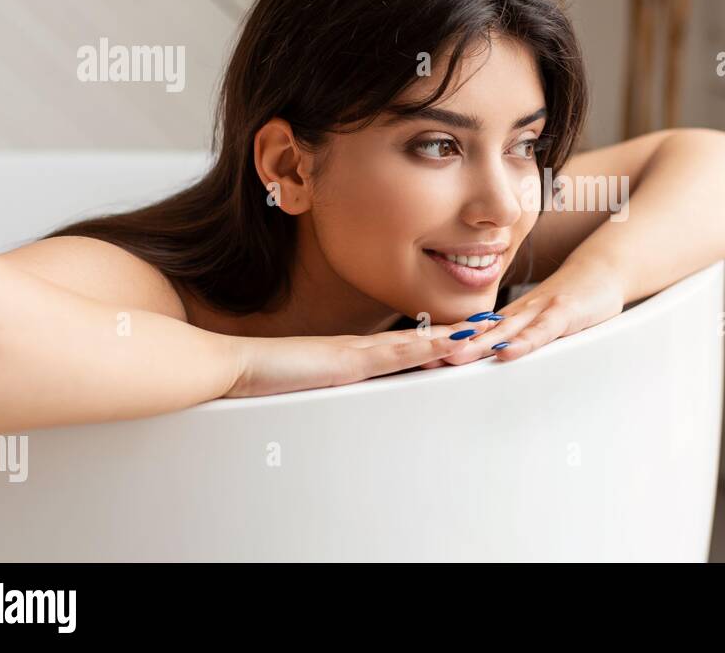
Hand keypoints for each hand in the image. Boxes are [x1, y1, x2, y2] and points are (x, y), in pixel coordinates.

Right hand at [226, 318, 500, 397]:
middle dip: (457, 335)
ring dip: (455, 338)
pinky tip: (456, 344)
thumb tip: (328, 395)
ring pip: (420, 343)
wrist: (231, 367)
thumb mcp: (299, 386)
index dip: (435, 343)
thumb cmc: (257, 378)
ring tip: (489, 331)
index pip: (403, 348)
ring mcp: (357, 352)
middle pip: (420, 341)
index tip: (464, 339)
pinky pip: (401, 354)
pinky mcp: (350, 361)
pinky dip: (432, 348)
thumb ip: (319, 388)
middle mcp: (360, 349)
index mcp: (350, 355)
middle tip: (492, 328)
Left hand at [420, 255, 625, 367]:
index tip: (419, 355)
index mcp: (511, 317)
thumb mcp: (538, 322)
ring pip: (505, 331)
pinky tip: (507, 352)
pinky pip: (542, 331)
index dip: (447, 343)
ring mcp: (541, 310)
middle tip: (422, 359)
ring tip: (453, 357)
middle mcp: (520, 312)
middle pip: (481, 332)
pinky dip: (524, 342)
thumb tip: (489, 359)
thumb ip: (516, 338)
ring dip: (478, 344)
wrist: (602, 271)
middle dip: (451, 346)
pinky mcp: (565, 313)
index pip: (473, 331)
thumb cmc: (571, 300)